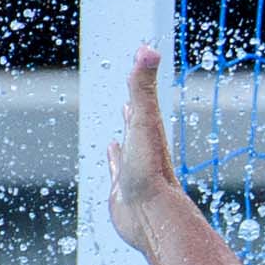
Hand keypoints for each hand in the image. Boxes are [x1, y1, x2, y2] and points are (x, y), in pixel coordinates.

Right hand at [105, 44, 180, 252]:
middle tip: (131, 86)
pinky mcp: (123, 186)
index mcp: (149, 128)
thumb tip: (147, 49)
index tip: (140, 58)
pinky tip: (112, 152)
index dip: (140, 77)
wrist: (152, 216)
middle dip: (134, 102)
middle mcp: (144, 146)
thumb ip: (143, 87)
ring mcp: (134, 166)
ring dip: (125, 130)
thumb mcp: (144, 121)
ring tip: (122, 119)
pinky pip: (117, 167)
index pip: (144, 97)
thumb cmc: (151, 169)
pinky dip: (114, 156)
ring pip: (129, 142)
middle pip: (139, 118)